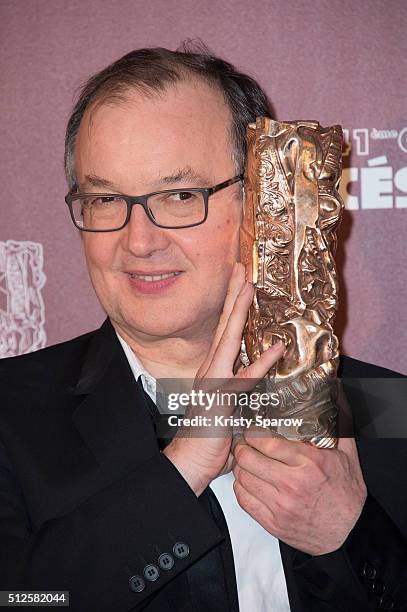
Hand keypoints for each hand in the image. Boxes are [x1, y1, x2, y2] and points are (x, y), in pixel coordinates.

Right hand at [163, 262, 284, 495]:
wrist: (189, 461)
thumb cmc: (207, 436)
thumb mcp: (226, 407)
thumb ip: (237, 391)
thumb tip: (251, 381)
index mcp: (211, 369)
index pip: (224, 332)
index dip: (232, 306)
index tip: (239, 283)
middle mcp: (210, 369)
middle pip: (224, 325)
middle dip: (232, 295)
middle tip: (240, 269)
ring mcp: (214, 380)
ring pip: (228, 338)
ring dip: (238, 312)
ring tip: (248, 287)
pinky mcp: (222, 397)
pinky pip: (244, 378)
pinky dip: (261, 363)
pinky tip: (276, 349)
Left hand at [232, 431, 366, 554]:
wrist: (351, 534)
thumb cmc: (347, 495)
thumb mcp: (347, 456)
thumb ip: (337, 426)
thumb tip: (334, 398)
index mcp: (310, 463)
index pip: (267, 442)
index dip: (253, 433)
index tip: (252, 430)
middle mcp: (293, 484)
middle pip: (248, 459)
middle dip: (242, 447)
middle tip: (244, 444)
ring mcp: (281, 505)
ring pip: (243, 478)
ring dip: (240, 467)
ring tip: (245, 462)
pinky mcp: (273, 523)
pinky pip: (244, 500)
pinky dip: (241, 488)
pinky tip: (248, 481)